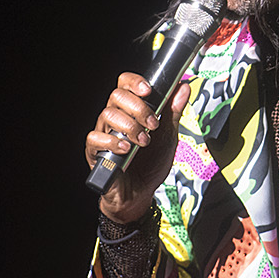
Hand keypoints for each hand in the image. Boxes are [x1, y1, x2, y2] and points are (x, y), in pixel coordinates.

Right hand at [85, 73, 190, 223]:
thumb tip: (183, 87)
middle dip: (138, 107)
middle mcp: (115, 119)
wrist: (142, 194)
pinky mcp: (95, 152)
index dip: (134, 82)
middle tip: (153, 124)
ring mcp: (104, 134)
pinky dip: (113, 142)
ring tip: (144, 142)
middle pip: (117, 96)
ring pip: (107, 114)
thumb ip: (173, 112)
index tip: (149, 90)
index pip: (125, 84)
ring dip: (130, 126)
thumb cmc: (151, 164)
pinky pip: (96, 138)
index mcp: (130, 110)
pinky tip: (127, 149)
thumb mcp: (168, 136)